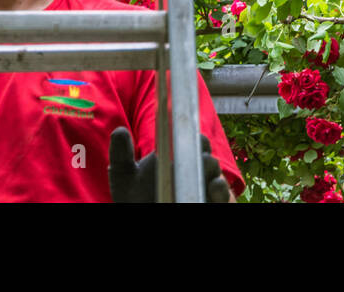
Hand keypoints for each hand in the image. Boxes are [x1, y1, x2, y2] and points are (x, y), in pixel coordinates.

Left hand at [108, 127, 230, 202]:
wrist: (142, 213)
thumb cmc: (135, 197)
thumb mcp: (124, 176)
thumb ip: (120, 154)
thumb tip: (119, 130)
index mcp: (179, 158)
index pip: (194, 141)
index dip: (192, 138)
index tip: (183, 137)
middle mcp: (194, 172)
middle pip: (208, 158)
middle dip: (203, 156)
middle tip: (192, 157)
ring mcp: (203, 190)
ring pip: (217, 177)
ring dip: (211, 175)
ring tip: (201, 177)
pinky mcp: (211, 203)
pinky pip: (224, 198)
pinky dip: (220, 192)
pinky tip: (212, 188)